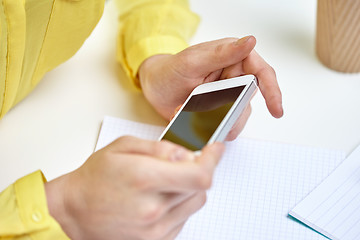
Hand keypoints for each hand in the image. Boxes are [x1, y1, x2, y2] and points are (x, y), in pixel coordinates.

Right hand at [45, 136, 223, 239]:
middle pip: (200, 188)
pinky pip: (183, 218)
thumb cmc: (95, 178)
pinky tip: (158, 198)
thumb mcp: (122, 147)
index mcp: (144, 178)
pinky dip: (179, 205)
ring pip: (194, 203)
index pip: (199, 175)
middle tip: (180, 163)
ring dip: (188, 188)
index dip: (213, 160)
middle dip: (196, 170)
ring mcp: (155, 229)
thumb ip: (159, 147)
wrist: (75, 212)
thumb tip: (185, 152)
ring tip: (164, 181)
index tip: (215, 150)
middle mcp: (152, 208)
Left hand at [139, 36, 282, 137]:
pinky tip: (195, 121)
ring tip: (195, 116)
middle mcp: (233, 76)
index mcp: (232, 57)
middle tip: (216, 118)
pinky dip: (212, 127)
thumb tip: (250, 42)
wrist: (154, 89)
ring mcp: (226, 95)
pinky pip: (224, 123)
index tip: (275, 109)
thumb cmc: (169, 71)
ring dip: (219, 121)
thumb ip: (222, 54)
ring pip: (238, 115)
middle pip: (249, 99)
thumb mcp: (193, 61)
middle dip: (234, 112)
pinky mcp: (218, 110)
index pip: (260, 72)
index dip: (272, 90)